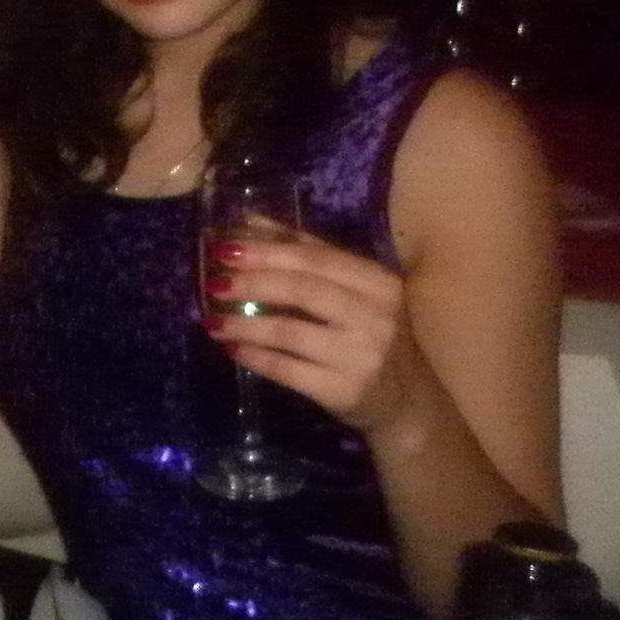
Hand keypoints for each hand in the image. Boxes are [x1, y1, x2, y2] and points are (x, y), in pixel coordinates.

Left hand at [204, 230, 434, 437]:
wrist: (407, 399)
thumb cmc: (373, 332)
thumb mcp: (355, 290)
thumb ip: (308, 253)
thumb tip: (250, 221)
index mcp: (378, 282)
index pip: (317, 258)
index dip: (268, 251)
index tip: (224, 248)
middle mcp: (375, 316)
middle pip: (303, 290)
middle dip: (253, 283)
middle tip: (214, 283)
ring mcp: (361, 356)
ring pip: (290, 331)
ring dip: (244, 325)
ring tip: (213, 322)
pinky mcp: (345, 391)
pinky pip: (289, 370)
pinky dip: (256, 357)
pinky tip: (233, 349)